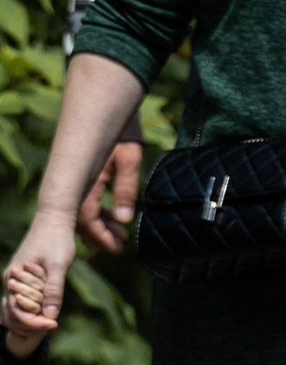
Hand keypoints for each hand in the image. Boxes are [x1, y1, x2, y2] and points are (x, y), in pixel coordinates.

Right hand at [3, 205, 75, 345]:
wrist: (54, 220)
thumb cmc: (56, 240)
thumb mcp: (59, 265)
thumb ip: (53, 290)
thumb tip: (51, 316)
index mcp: (14, 278)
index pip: (16, 312)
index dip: (34, 323)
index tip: (53, 324)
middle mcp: (10, 281)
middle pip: (12, 314)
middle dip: (30, 325)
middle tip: (52, 326)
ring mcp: (15, 280)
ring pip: (14, 310)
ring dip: (28, 320)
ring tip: (48, 323)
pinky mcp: (23, 278)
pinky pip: (21, 301)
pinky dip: (30, 311)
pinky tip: (44, 315)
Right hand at [76, 139, 139, 258]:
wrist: (110, 117)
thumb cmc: (122, 138)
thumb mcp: (128, 161)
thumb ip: (126, 190)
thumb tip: (125, 220)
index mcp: (85, 182)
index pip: (86, 219)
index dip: (101, 236)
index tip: (117, 247)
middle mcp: (77, 185)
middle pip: (82, 221)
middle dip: (101, 235)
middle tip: (121, 243)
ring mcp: (78, 183)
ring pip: (84, 214)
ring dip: (101, 226)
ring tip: (122, 234)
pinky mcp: (84, 181)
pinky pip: (87, 204)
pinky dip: (100, 214)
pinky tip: (116, 220)